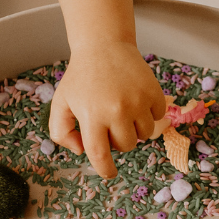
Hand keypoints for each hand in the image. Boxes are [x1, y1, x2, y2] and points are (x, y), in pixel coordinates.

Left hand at [48, 42, 165, 177]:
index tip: (109, 173)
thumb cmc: (80, 78)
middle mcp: (117, 111)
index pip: (100, 155)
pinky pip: (157, 117)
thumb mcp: (60, 103)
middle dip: (118, 140)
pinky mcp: (154, 92)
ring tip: (123, 110)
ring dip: (135, 128)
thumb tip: (81, 150)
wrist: (104, 45)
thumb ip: (61, 132)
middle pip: (126, 146)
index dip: (106, 170)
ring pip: (144, 135)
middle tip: (109, 122)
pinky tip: (136, 100)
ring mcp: (138, 101)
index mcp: (91, 116)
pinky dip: (149, 114)